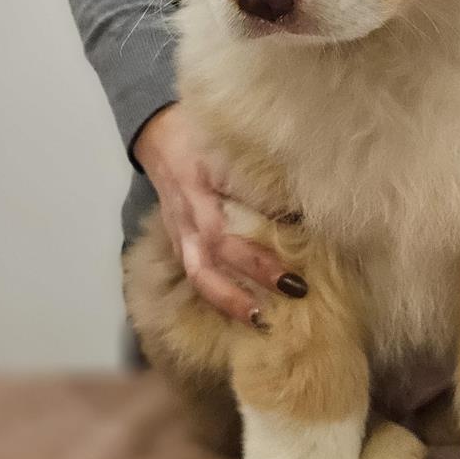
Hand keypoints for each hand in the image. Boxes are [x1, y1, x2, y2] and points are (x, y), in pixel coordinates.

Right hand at [133, 104, 304, 325]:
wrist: (157, 137)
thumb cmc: (200, 138)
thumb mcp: (227, 147)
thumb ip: (258, 176)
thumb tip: (302, 205)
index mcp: (199, 192)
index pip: (225, 229)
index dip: (257, 252)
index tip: (294, 265)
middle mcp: (187, 219)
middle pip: (211, 258)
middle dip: (250, 279)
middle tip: (294, 289)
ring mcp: (179, 233)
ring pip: (198, 275)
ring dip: (229, 300)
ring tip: (262, 321)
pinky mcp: (178, 243)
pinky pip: (196, 274)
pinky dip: (219, 295)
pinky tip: (245, 310)